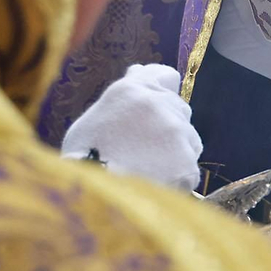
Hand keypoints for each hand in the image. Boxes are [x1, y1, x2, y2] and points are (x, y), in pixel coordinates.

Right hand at [61, 64, 204, 190]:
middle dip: (168, 129)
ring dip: (176, 153)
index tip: (160, 103)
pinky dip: (177, 180)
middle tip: (143, 151)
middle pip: (180, 110)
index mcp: (129, 90)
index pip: (165, 75)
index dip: (164, 90)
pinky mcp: (187, 162)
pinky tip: (154, 187)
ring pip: (190, 139)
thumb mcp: (90, 121)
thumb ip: (120, 98)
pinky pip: (190, 170)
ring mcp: (175, 133)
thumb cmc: (81, 162)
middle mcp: (157, 105)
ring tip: (146, 172)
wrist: (89, 200)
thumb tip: (139, 71)